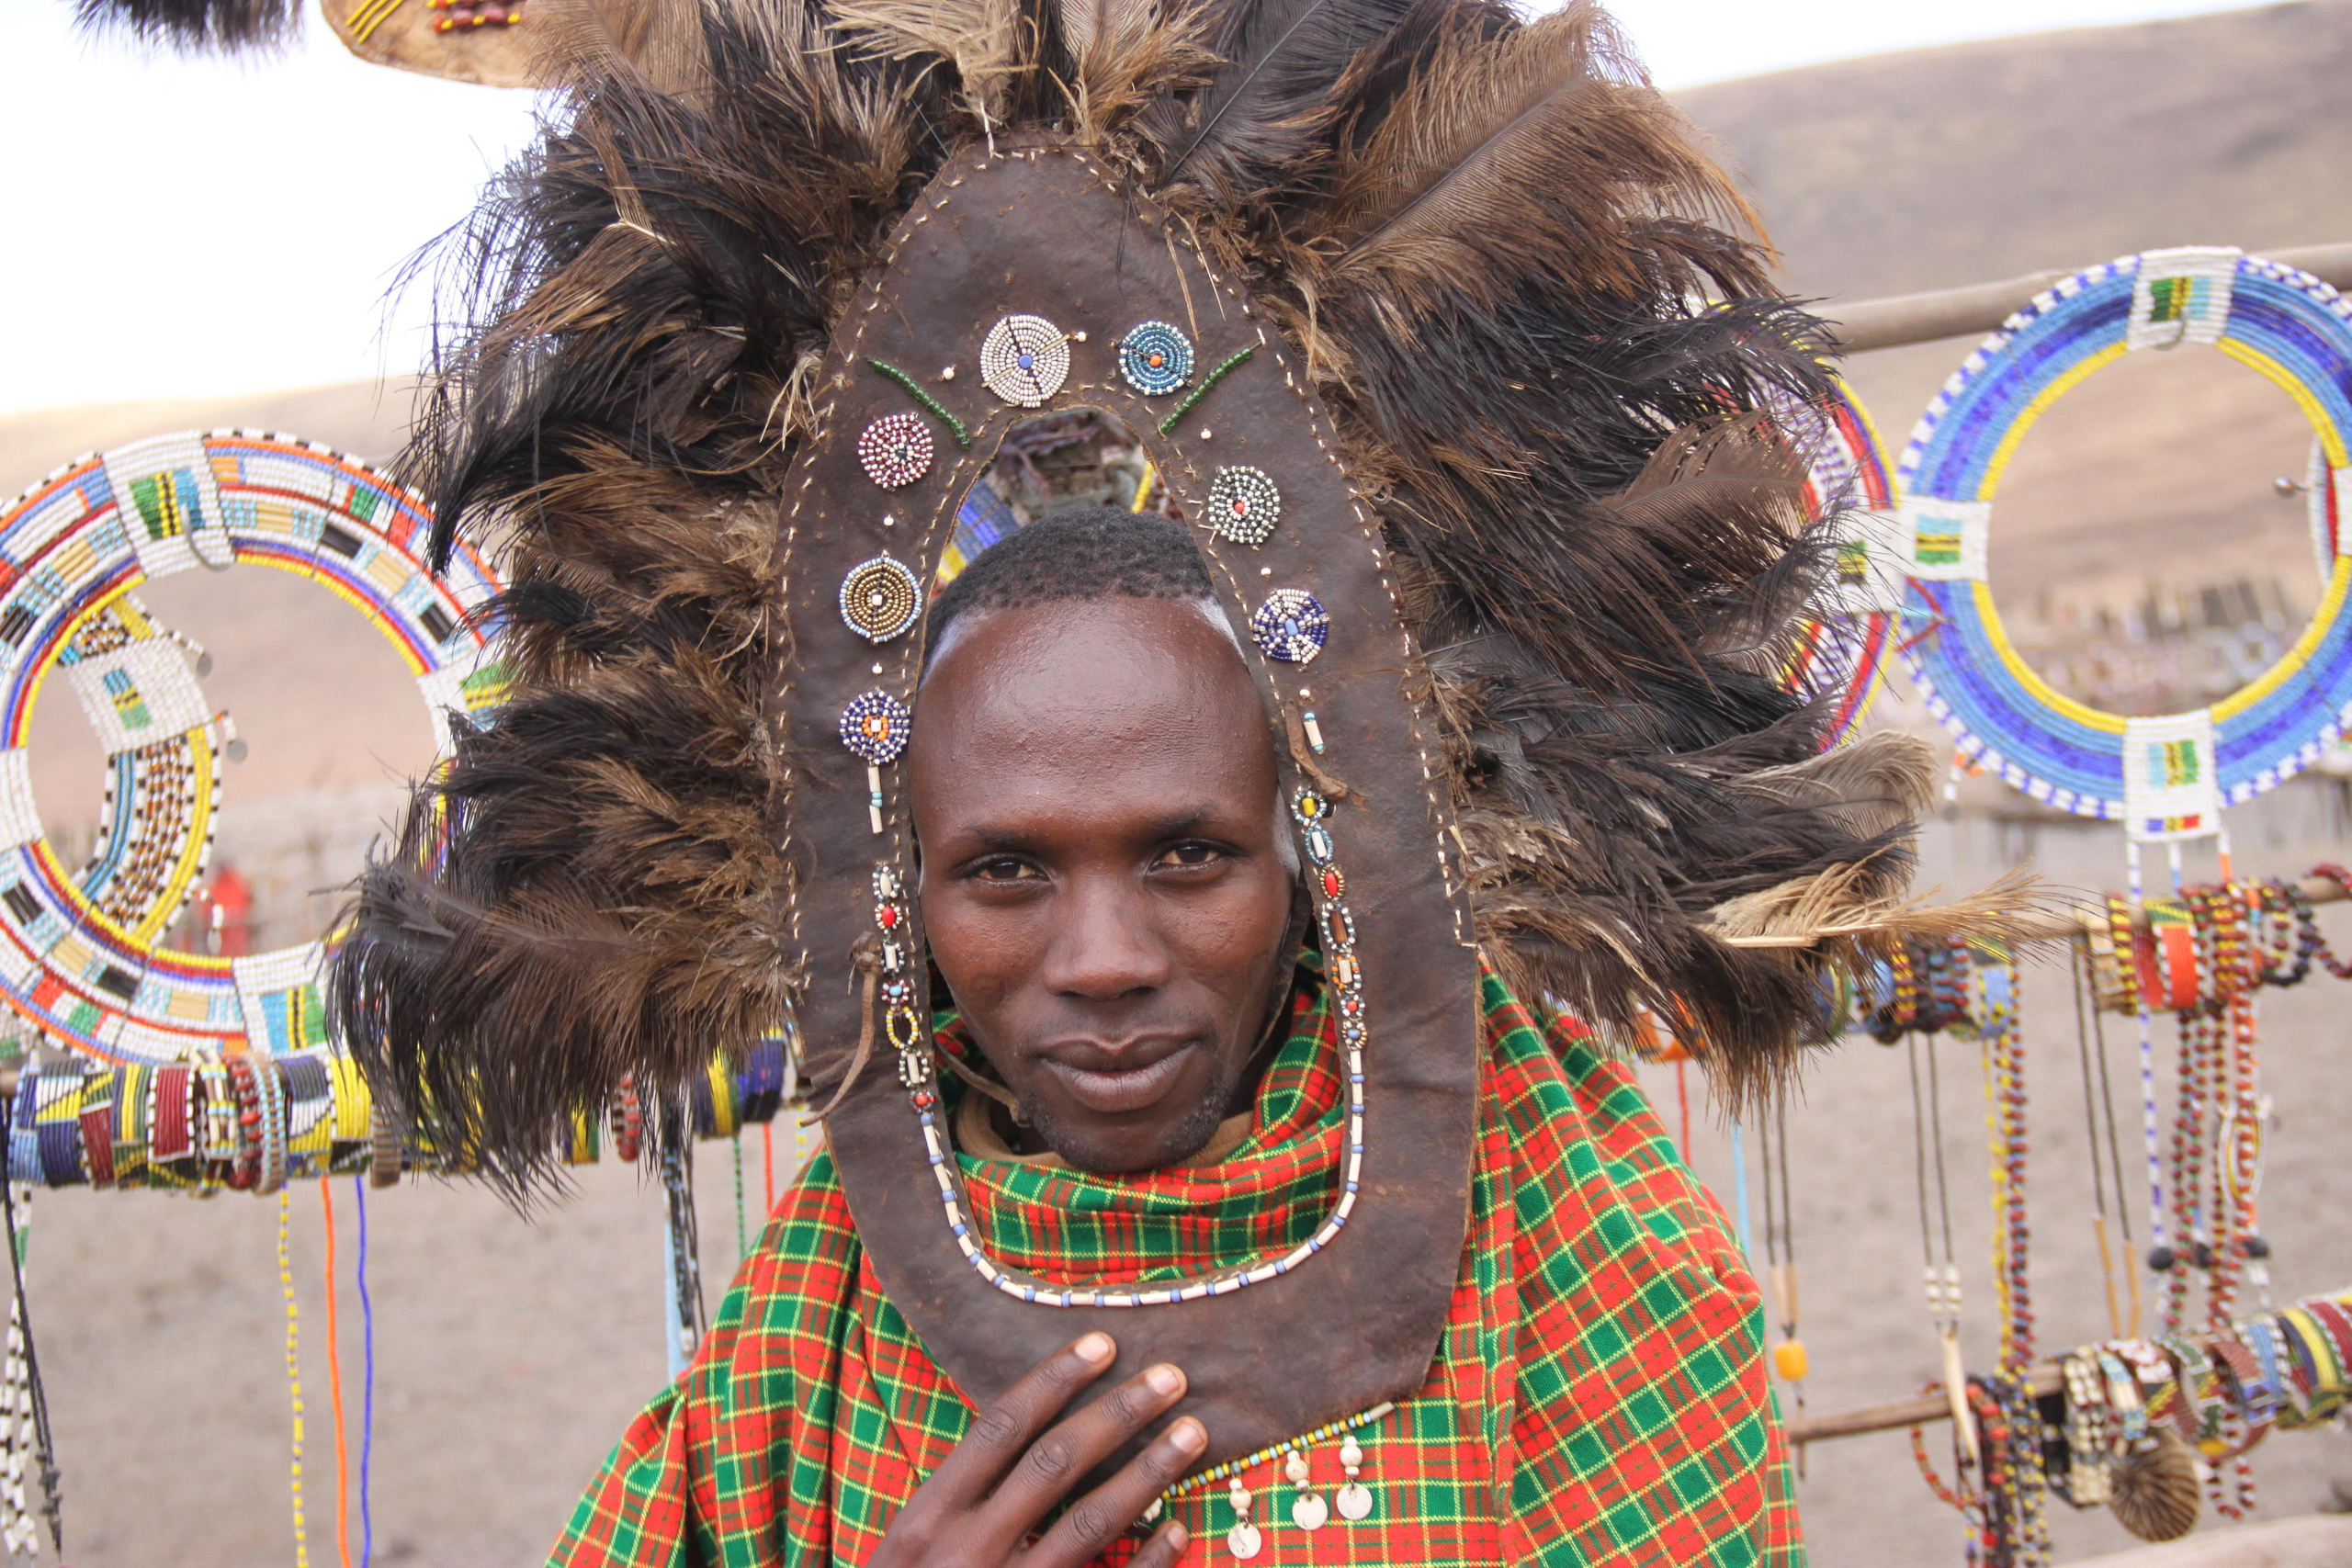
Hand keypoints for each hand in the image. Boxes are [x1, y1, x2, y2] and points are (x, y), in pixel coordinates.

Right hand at [872, 1331, 1203, 1565]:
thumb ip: (963, 1499)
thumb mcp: (912, 1551)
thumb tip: (1036, 1431)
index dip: (1053, 1381)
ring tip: (1193, 1436)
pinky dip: (1148, 1561)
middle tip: (1172, 1377)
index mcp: (927, 1519)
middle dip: (1118, 1414)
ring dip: (1149, 1473)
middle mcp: (966, 1551)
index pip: (999, 1428)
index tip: (1102, 1343)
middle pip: (1054, 1464)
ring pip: (1091, 1522)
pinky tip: (1180, 1531)